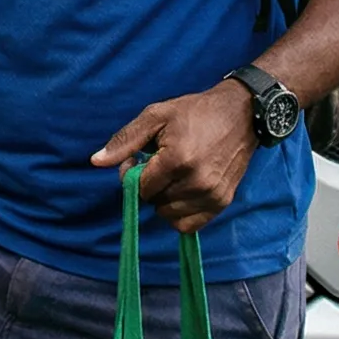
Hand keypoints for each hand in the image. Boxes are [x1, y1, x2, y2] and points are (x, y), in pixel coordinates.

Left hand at [91, 79, 258, 233]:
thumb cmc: (195, 112)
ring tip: (174, 176)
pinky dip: (180, 214)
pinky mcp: (223, 202)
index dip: (135, 175)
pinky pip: (189, 225)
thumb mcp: (156, 116)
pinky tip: (182, 192)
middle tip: (159, 165)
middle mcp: (196, 182)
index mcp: (177, 159)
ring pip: (169, 215)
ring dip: (165, 200)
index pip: (141, 188)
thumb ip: (125, 140)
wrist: (242, 113)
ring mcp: (212, 194)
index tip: (141, 159)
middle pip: (155, 203)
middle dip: (151, 187)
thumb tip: (95, 162)